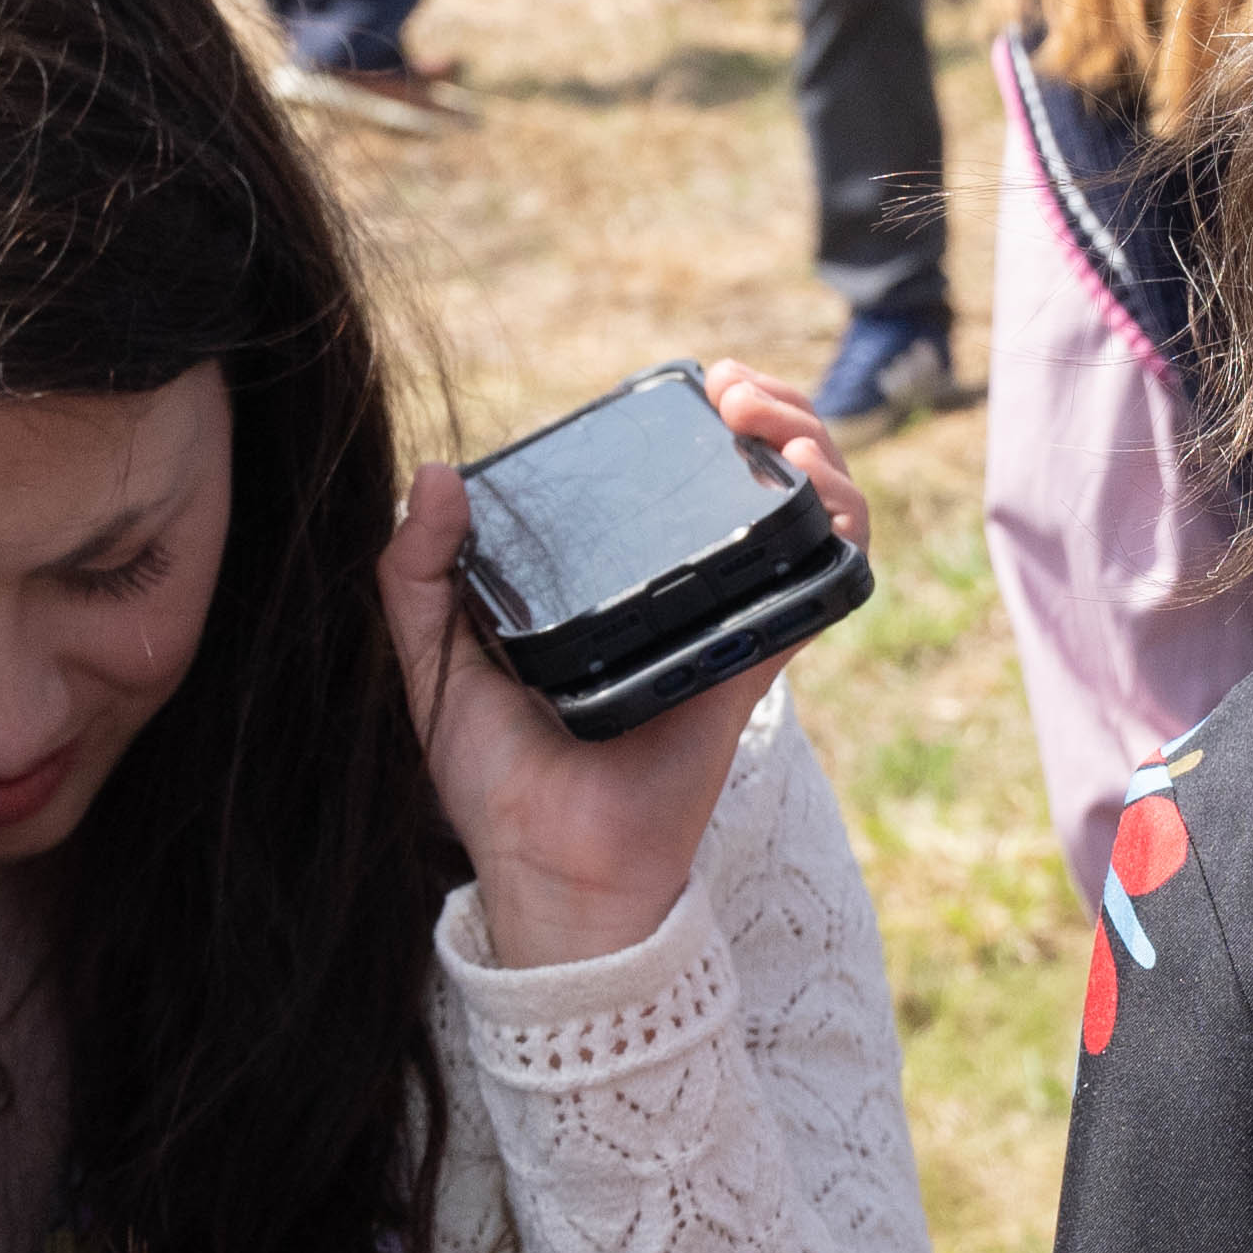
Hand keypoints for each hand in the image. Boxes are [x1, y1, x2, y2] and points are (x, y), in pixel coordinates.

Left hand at [386, 360, 845, 965]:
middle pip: (759, 473)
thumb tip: (436, 474)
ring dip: (810, 442)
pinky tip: (806, 483)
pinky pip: (823, 581)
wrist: (550, 865)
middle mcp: (681, 593)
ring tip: (763, 419)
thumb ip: (414, 572)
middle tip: (732, 392)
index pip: (677, 475)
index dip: (699, 415)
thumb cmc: (494, 778)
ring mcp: (726, 623)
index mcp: (613, 580)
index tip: (687, 387)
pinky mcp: (756, 662)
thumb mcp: (431, 658)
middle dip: (770, 408)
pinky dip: (838, 520)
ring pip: (808, 511)